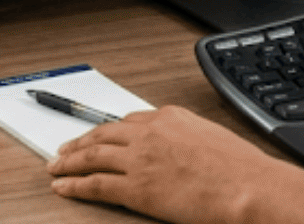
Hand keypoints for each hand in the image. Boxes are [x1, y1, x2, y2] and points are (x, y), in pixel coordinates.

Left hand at [49, 106, 303, 223]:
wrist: (248, 187)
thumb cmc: (241, 170)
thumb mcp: (211, 137)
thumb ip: (186, 138)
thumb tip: (177, 150)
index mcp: (170, 117)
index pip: (128, 121)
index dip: (107, 130)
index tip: (97, 135)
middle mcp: (150, 133)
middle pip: (103, 134)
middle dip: (80, 142)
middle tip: (64, 148)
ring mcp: (140, 160)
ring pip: (92, 156)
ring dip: (69, 161)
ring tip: (55, 166)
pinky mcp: (136, 187)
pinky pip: (95, 184)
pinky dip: (74, 185)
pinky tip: (62, 187)